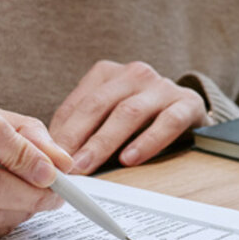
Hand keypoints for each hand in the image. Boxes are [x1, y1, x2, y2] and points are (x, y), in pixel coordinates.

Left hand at [50, 61, 205, 174]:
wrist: (190, 112)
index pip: (78, 103)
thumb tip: (52, 154)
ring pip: (129, 112)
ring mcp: (162, 86)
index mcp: (108, 74)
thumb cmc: (141, 119)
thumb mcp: (108, 116)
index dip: (61, 131)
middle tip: (64, 165)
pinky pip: (167, 122)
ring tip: (88, 165)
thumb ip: (83, 129)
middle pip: (99, 105)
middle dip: (78, 137)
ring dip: (104, 142)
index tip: (48, 157)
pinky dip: (147, 142)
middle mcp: (135, 74)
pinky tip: (130, 159)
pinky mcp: (188, 103)